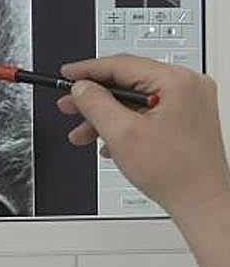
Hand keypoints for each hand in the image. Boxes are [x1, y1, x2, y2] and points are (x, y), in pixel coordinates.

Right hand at [58, 55, 229, 219]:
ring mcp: (190, 103)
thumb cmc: (176, 172)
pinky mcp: (187, 119)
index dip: (88, 70)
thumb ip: (96, 104)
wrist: (200, 202)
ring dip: (106, 115)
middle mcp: (188, 87)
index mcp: (177, 82)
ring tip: (84, 132)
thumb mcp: (122, 133)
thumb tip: (81, 88)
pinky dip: (125, 124)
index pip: (123, 65)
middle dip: (95, 97)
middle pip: (128, 82)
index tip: (67, 74)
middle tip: (69, 105)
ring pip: (136, 100)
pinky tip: (109, 141)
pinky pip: (148, 112)